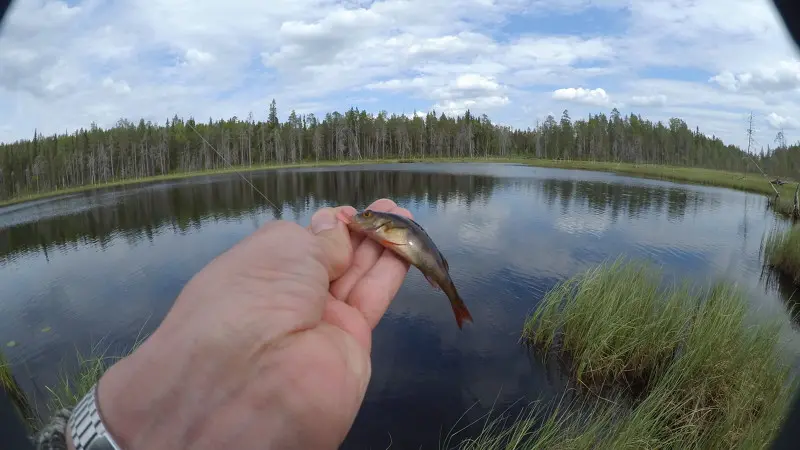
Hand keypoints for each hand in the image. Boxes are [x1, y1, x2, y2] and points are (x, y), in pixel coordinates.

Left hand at [76, 199, 412, 449]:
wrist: (257, 380)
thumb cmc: (256, 296)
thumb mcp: (284, 249)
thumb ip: (319, 238)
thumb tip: (334, 224)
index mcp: (256, 272)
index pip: (297, 245)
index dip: (325, 226)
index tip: (350, 211)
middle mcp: (286, 298)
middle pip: (330, 259)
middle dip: (359, 232)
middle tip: (389, 208)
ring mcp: (319, 322)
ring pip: (356, 276)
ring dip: (381, 245)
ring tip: (405, 217)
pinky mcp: (351, 342)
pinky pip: (372, 298)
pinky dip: (391, 270)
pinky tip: (409, 245)